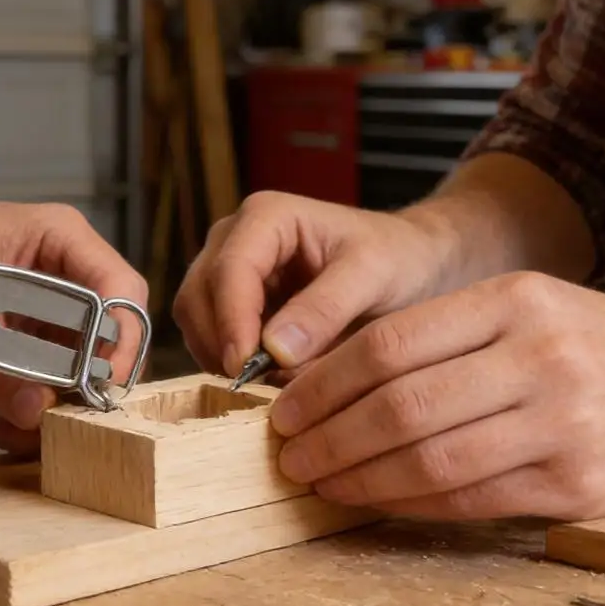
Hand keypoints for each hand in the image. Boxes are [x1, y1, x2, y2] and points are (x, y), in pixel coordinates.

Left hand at [0, 195, 147, 454]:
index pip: (120, 288)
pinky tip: (5, 423)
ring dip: (63, 407)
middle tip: (59, 420)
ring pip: (93, 370)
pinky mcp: (42, 348)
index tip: (98, 387)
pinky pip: (60, 387)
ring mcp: (60, 314)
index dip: (120, 341)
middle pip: (118, 335)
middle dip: (92, 385)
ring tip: (17, 426)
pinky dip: (39, 415)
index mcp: (59, 238)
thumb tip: (38, 408)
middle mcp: (71, 273)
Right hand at [172, 192, 454, 379]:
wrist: (409, 261)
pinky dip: (229, 363)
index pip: (230, 270)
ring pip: (196, 319)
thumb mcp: (372, 275)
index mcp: (267, 217)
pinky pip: (212, 337)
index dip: (231, 322)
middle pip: (198, 295)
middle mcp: (236, 237)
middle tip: (255, 388)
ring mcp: (230, 270)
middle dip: (220, 343)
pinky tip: (266, 381)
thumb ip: (326, 308)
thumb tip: (274, 350)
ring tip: (266, 387)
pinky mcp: (235, 303)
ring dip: (220, 356)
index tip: (243, 369)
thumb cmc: (395, 256)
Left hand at [270, 272, 604, 521]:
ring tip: (320, 485)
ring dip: (360, 478)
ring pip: (431, 457)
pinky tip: (378, 503)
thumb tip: (337, 377)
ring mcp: (562, 423)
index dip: (325, 382)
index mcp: (514, 300)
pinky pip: (473, 499)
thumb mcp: (533, 307)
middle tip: (287, 456)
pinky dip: (413, 504)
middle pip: (401, 402)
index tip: (284, 407)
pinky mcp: (579, 485)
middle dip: (329, 435)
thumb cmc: (603, 347)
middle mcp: (537, 355)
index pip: (391, 342)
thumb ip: (448, 335)